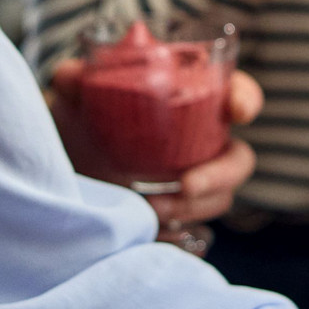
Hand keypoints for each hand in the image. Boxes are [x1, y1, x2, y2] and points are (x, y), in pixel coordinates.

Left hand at [52, 62, 262, 236]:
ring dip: (194, 208)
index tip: (239, 112)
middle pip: (238, 158)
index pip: (235, 92)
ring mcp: (191, 179)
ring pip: (219, 197)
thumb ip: (73, 81)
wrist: (63, 163)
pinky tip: (151, 232)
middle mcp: (201, 140)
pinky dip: (178, 232)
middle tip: (187, 185)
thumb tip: (70, 77)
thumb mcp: (74, 97)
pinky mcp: (174, 212)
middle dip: (222, 174)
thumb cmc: (80, 118)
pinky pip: (194, 227)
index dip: (245, 99)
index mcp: (191, 99)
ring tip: (153, 211)